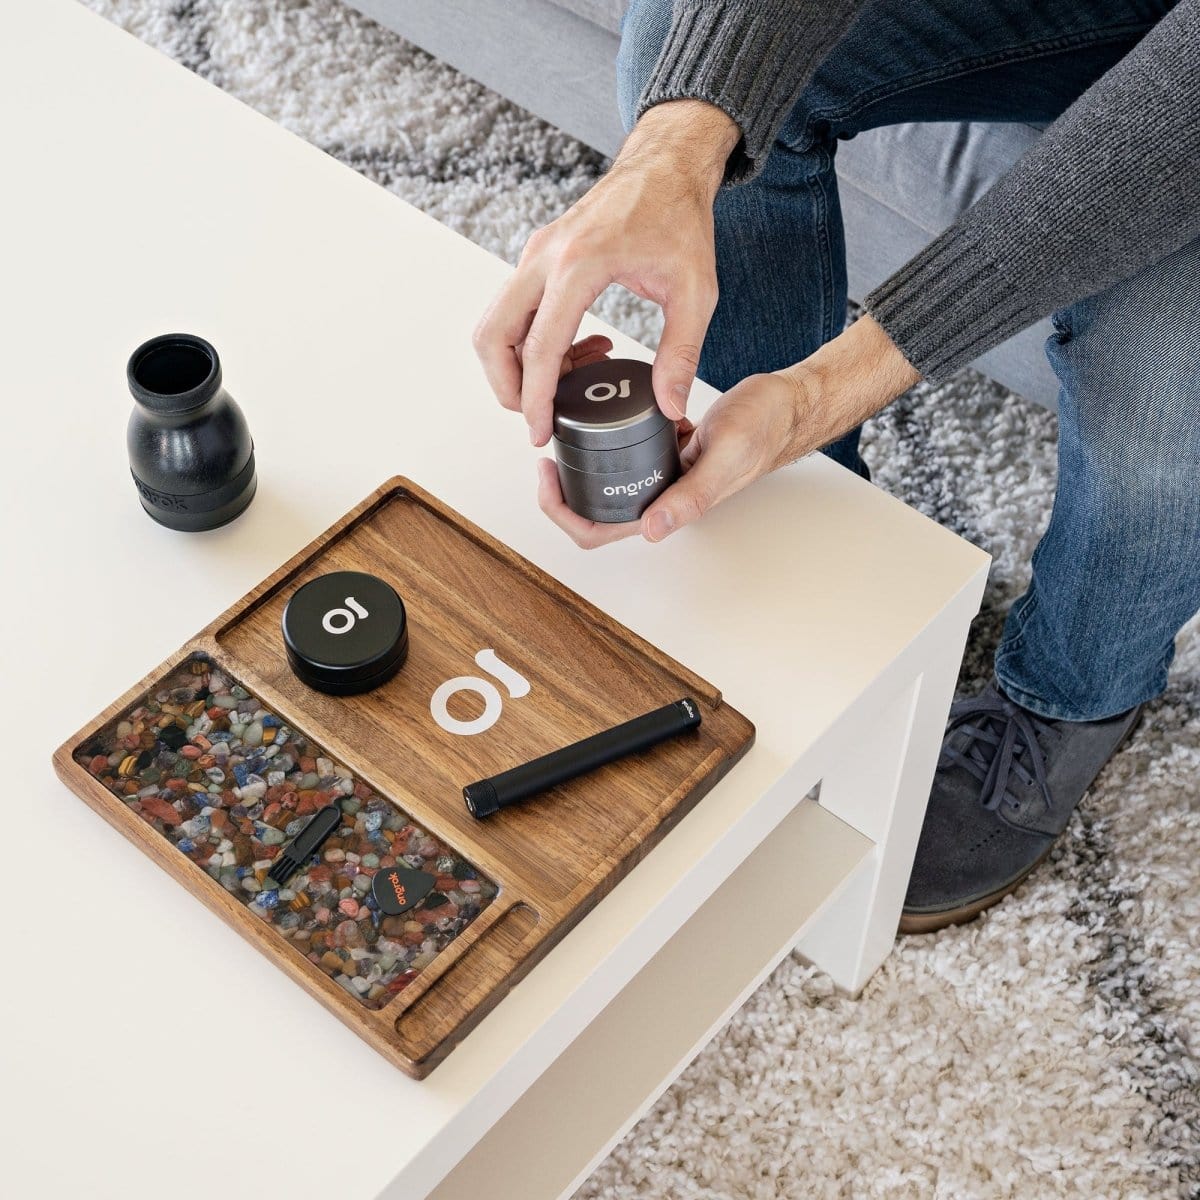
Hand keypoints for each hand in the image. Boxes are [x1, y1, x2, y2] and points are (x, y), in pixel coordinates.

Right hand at [473, 100, 740, 445]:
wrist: (665, 165)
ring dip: (516, 365)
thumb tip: (670, 405)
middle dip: (507, 387)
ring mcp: (536, 254)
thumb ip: (682, 352)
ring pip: (496, 323)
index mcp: (579, 264)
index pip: (539, 348)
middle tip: (538, 416)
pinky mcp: (538, 257)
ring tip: (569, 384)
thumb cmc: (680, 218)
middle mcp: (546, 257)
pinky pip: (515, 310)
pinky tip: (578, 353)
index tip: (540, 431)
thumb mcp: (695, 291)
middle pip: (494, 336)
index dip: (536, 399)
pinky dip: (531, 342)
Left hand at [536, 316, 919, 547]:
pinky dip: (603, 432)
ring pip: (604, 479)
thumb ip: (692, 495)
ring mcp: (659, 472)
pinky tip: (599, 405)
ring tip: (563, 425)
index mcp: (668, 507)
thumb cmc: (766, 428)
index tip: (550, 472)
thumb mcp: (726, 456)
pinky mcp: (663, 447)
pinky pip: (623, 448)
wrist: (788, 402)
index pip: (600, 530)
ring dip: (579, 459)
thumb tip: (653, 529)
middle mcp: (658, 494)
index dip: (564, 512)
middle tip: (546, 452)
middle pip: (592, 509)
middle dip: (560, 488)